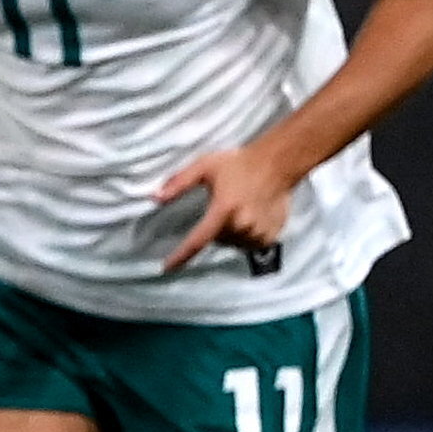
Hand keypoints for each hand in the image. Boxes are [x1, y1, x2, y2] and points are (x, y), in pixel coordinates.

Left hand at [154, 144, 301, 273]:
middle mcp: (242, 225)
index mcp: (224, 210)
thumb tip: (155, 198)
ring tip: (239, 210)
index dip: (181, 256)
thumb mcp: (204, 167)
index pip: (197, 240)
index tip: (166, 267)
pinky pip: (251, 244)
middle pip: (217, 239)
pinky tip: (251, 216)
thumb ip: (179, 183)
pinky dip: (247, 235)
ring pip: (234, 244)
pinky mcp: (271, 236)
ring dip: (231, 233)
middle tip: (223, 206)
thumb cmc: (238, 163)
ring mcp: (259, 233)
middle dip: (215, 227)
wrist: (278, 163)